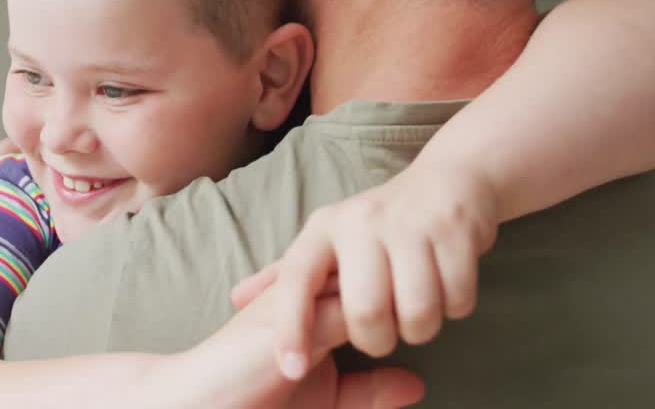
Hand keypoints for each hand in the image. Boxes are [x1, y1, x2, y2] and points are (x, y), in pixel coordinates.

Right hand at [169, 280, 422, 408]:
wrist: (204, 402)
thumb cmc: (257, 397)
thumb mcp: (329, 397)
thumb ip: (370, 388)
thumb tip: (417, 384)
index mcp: (311, 302)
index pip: (368, 273)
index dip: (405, 266)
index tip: (442, 262)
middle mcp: (303, 291)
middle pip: (368, 264)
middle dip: (407, 262)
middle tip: (450, 260)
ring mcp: (295, 302)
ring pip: (360, 278)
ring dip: (398, 286)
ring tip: (436, 288)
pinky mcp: (287, 322)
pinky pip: (343, 308)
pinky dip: (378, 307)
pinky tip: (409, 310)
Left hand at [232, 164, 498, 377]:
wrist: (448, 181)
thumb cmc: (377, 224)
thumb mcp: (326, 240)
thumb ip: (286, 274)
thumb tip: (237, 297)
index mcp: (323, 229)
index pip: (296, 281)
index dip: (290, 328)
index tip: (290, 370)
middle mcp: (361, 222)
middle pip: (365, 312)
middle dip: (378, 340)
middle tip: (385, 333)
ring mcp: (410, 224)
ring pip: (416, 312)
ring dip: (421, 328)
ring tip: (418, 312)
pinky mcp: (454, 231)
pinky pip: (457, 299)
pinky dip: (455, 308)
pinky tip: (447, 290)